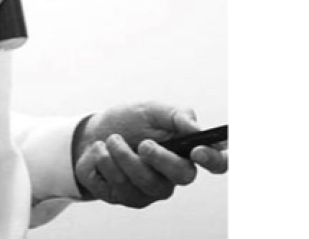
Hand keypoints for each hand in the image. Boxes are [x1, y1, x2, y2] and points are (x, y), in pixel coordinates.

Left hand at [73, 102, 227, 206]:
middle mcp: (173, 175)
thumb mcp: (150, 110)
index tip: (196, 150)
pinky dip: (104, 163)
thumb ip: (176, 115)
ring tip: (110, 140)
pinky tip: (101, 153)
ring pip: (146, 182)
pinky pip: (118, 188)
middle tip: (142, 143)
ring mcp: (151, 190)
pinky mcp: (127, 198)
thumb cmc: (128, 122)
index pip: (217, 162)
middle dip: (160, 158)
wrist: (91, 134)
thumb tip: (196, 128)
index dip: (214, 160)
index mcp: (186, 151)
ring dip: (122, 156)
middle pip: (182, 176)